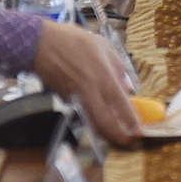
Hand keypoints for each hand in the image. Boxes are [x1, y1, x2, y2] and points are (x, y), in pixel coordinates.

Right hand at [32, 21, 139, 146]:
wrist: (41, 44)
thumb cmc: (72, 40)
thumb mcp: (102, 46)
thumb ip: (118, 66)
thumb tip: (127, 86)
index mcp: (102, 75)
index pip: (121, 104)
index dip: (131, 120)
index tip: (138, 130)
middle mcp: (89, 90)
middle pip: (105, 122)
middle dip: (118, 136)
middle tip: (128, 141)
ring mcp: (76, 98)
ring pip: (92, 122)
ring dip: (105, 132)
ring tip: (115, 134)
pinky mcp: (66, 100)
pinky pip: (82, 114)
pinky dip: (92, 120)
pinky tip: (98, 118)